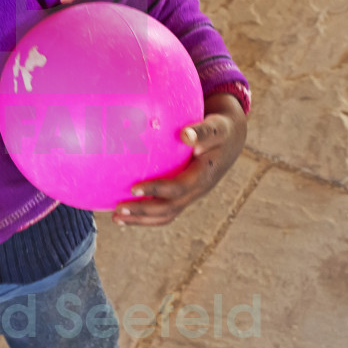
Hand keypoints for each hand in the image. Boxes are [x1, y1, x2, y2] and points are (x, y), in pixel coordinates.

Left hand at [112, 92, 246, 226]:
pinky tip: (127, 211)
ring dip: (141, 219)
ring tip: (116, 218)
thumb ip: (202, 131)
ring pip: (166, 215)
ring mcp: (191, 196)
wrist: (230, 141)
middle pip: (169, 208)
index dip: (157, 189)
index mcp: (204, 175)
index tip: (133, 188)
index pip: (179, 187)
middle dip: (143, 211)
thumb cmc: (219, 130)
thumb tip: (186, 133)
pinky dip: (146, 214)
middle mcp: (198, 190)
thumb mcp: (215, 127)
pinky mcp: (185, 195)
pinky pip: (165, 210)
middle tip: (117, 210)